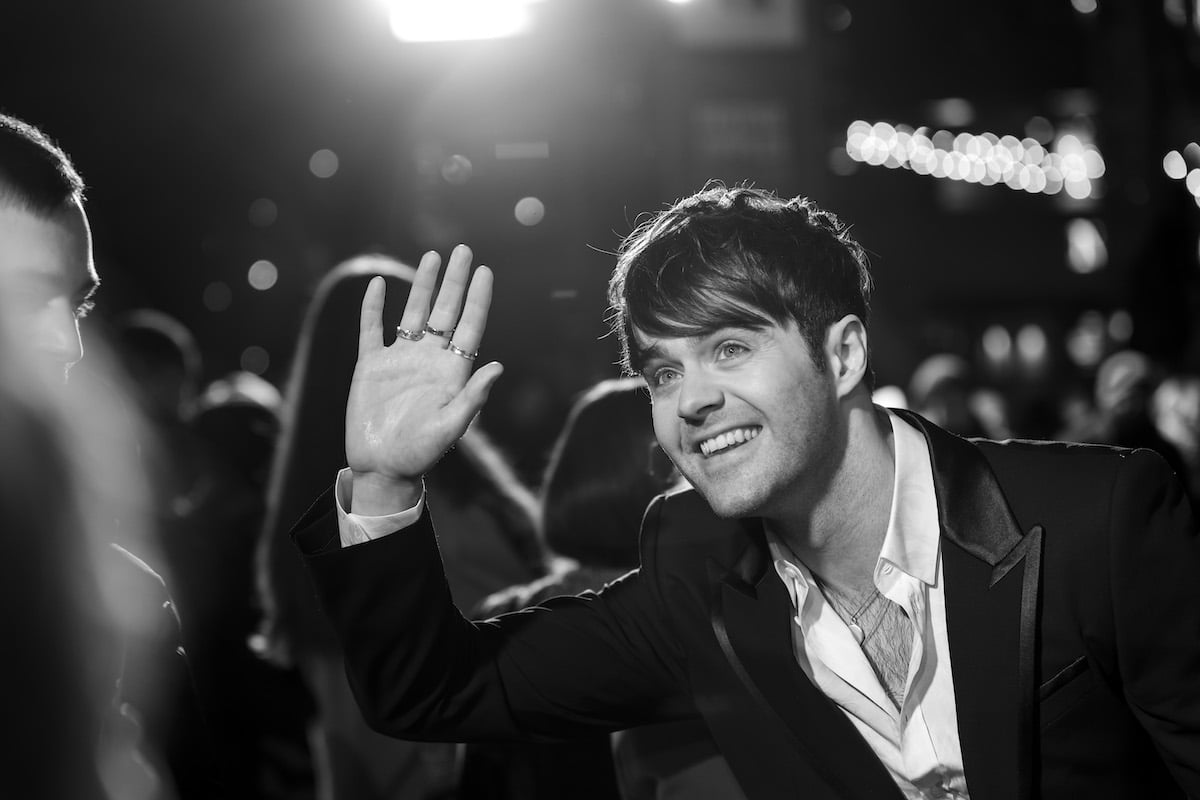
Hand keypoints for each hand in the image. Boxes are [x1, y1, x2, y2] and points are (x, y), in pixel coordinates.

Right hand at [345, 245, 502, 513]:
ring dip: (423, 286)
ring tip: (433, 257)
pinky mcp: (371, 366)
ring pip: (413, 314)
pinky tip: (380, 283)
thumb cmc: (420, 454)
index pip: (469, 327)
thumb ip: (473, 398)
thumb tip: (498, 367)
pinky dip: (374, 307)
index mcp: (452, 372)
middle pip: (445, 312)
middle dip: (454, 282)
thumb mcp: (451, 427)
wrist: (381, 468)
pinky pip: (372, 330)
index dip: (477, 299)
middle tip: (463, 250)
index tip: (485, 271)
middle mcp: (429, 360)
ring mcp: (399, 361)